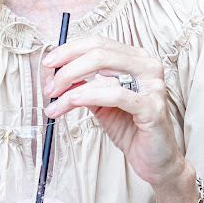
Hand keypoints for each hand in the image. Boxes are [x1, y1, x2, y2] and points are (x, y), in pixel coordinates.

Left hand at [43, 35, 183, 186]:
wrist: (155, 160)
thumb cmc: (131, 128)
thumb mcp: (101, 102)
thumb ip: (84, 85)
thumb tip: (56, 74)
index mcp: (136, 58)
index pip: (98, 43)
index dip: (69, 50)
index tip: (48, 63)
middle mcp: (147, 65)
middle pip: (99, 53)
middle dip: (67, 68)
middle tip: (49, 87)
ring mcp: (153, 84)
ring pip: (104, 71)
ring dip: (71, 85)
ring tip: (55, 102)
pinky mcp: (152, 106)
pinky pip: (115, 94)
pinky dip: (90, 94)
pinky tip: (73, 100)